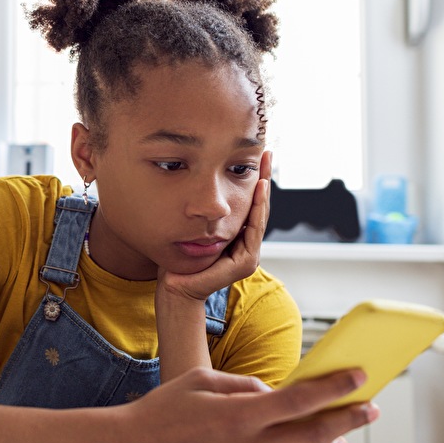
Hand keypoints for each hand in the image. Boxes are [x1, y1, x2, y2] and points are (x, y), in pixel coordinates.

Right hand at [117, 365, 377, 442]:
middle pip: (313, 436)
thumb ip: (244, 385)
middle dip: (348, 420)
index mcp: (237, 416)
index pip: (300, 400)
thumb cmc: (161, 412)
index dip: (335, 388)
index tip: (359, 377)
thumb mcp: (202, 380)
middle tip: (369, 409)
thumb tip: (276, 394)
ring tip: (342, 434)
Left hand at [157, 150, 271, 303]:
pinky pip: (254, 230)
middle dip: (264, 179)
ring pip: (260, 216)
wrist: (176, 288)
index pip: (249, 204)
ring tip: (265, 167)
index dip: (254, 181)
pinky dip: (257, 208)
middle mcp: (246, 245)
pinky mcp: (245, 262)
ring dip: (264, 191)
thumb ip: (200, 216)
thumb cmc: (179, 261)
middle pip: (259, 207)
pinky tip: (260, 189)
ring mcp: (248, 255)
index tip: (256, 157)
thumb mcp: (191, 231)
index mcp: (236, 238)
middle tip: (267, 154)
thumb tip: (197, 188)